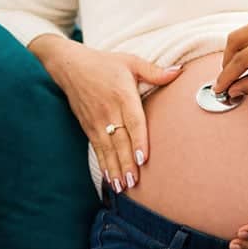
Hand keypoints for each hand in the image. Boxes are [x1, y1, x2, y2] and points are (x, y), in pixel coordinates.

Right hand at [29, 35, 181, 191]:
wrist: (68, 65)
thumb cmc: (104, 63)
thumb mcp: (131, 62)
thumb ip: (155, 71)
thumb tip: (179, 72)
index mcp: (122, 95)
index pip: (133, 121)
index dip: (138, 140)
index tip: (143, 158)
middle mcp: (108, 111)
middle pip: (120, 141)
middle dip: (126, 163)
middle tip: (134, 182)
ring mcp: (96, 121)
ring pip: (107, 149)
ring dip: (115, 169)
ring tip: (122, 186)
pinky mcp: (87, 127)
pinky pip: (97, 149)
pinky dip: (103, 165)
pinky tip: (109, 179)